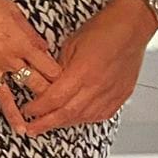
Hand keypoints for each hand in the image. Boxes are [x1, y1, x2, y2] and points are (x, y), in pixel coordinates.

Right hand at [0, 0, 62, 130]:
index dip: (59, 80)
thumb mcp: (13, 11)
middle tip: (52, 113)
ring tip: (23, 130)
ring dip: (14, 115)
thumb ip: (30, 33)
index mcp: (21, 44)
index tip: (65, 89)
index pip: (49, 69)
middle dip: (44, 100)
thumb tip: (42, 47)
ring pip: (4, 97)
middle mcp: (7, 58)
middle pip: (32, 86)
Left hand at [22, 0, 157, 134]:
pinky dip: (85, 119)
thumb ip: (58, 66)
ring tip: (49, 126)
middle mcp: (98, 87)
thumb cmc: (102, 30)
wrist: (131, 28)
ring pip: (84, 117)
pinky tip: (75, 120)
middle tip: (31, 129)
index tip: (26, 112)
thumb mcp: (70, 44)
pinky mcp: (121, 96)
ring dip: (64, 124)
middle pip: (68, 113)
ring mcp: (111, 94)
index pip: (55, 98)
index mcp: (82, 72)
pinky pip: (101, 115)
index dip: (38, 108)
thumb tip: (46, 81)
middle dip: (46, 123)